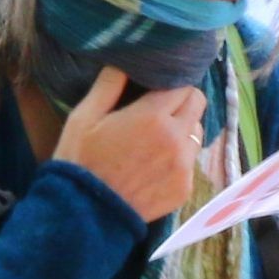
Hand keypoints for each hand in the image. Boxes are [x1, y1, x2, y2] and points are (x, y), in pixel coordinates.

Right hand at [56, 68, 204, 221]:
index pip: (183, 86)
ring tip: (156, 139)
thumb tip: (126, 63)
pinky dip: (178, 159)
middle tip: (159, 110)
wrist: (85, 214)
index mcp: (153, 117)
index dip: (171, 84)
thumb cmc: (80, 161)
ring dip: (183, 130)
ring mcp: (184, 167)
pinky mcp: (184, 189)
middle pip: (197, 106)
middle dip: (182, 102)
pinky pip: (190, 163)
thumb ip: (109, 84)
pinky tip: (153, 166)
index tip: (158, 89)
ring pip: (197, 134)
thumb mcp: (85, 116)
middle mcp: (176, 140)